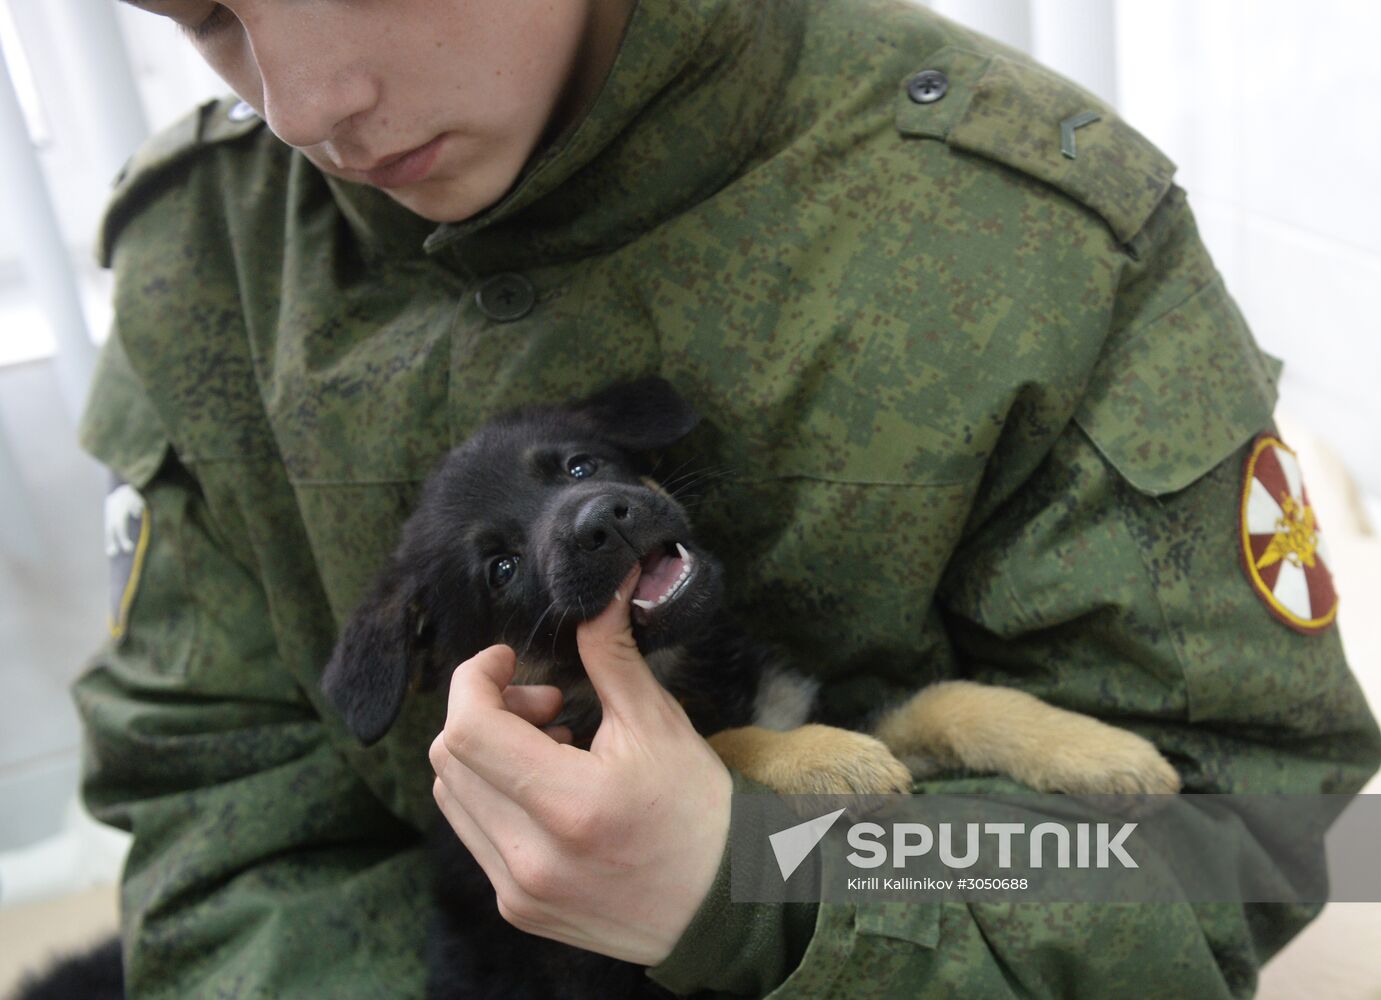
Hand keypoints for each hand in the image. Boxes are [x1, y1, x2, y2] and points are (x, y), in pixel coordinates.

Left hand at [428, 567, 732, 965]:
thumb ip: (611, 654)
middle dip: (484, 711)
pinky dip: (494, 795)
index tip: (509, 661)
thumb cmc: (698, 811)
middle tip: (545, 704)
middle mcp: (532, 856)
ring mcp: (519, 890)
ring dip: (485, 754)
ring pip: (452, 795)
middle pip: (450, 758)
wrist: (724, 906)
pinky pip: (473, 834)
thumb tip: (604, 588)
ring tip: (551, 747)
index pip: (468, 729)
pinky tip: (548, 791)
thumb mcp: (659, 723)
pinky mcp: (518, 908)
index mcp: (569, 805)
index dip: (475, 678)